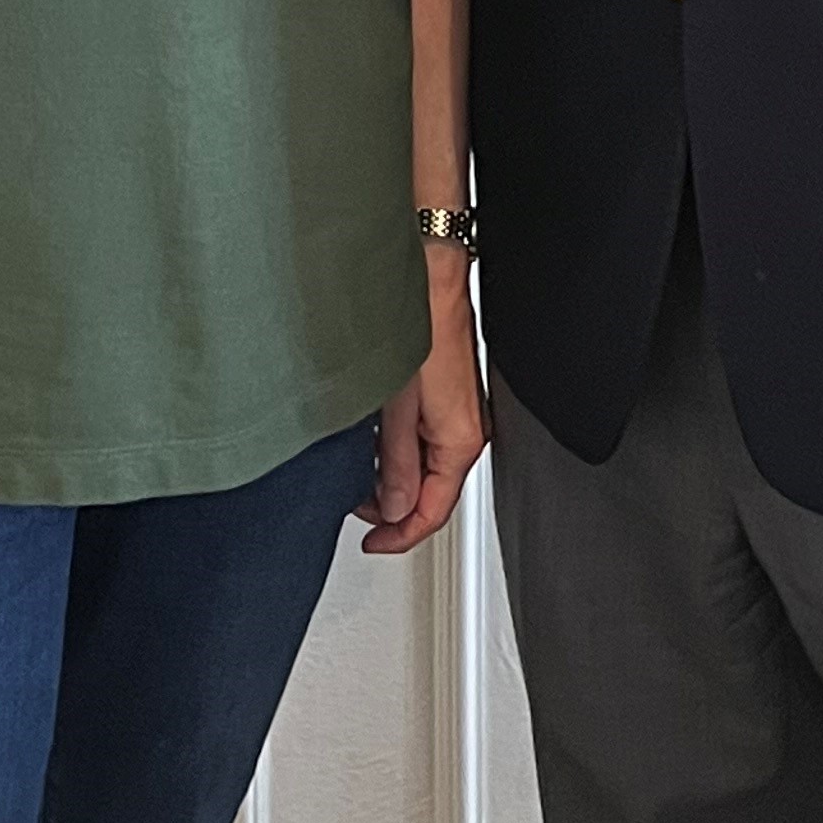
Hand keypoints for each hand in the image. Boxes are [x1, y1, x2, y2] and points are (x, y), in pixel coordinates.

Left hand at [358, 251, 488, 556]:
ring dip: (394, 477)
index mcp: (461, 443)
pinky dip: (400, 451)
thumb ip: (396, 465)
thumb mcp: (396, 409)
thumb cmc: (419, 330)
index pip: (433, 512)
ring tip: (359, 473)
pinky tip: (374, 441)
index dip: (399, 536)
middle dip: (393, 508)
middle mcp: (467, 433)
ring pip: (427, 467)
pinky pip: (427, 441)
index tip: (372, 543)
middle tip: (356, 507)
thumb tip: (394, 508)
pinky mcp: (449, 398)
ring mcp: (460, 415)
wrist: (433, 279)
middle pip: (432, 493)